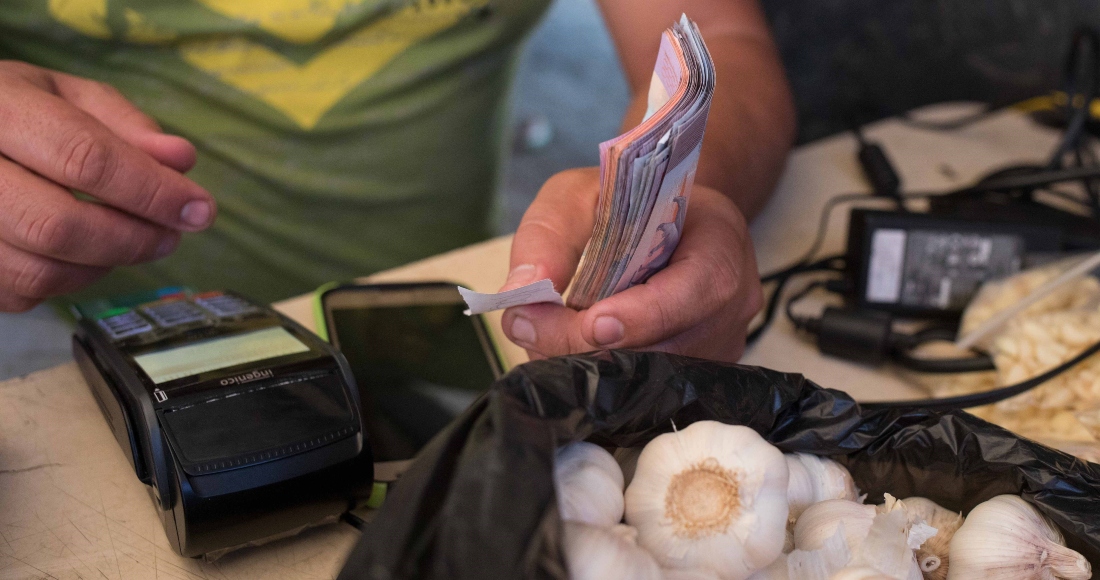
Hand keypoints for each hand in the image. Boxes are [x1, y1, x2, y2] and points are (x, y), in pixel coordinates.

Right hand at [0, 61, 214, 311]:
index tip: (200, 209)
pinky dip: (68, 281)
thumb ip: (124, 124)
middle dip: (132, 239)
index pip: (84, 157)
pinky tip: (86, 255)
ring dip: (104, 265)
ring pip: (39, 271)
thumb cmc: (15, 110)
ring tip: (135, 241)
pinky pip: (21, 293)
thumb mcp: (66, 95)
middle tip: (172, 236)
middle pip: (58, 225)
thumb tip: (181, 160)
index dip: (151, 190)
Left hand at [500, 167, 762, 362]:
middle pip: (667, 346)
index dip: (643, 315)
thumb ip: (550, 235)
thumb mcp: (579, 195)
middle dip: (591, 345)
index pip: (694, 291)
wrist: (661, 219)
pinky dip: (601, 372)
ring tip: (544, 332)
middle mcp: (733, 302)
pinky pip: (650, 387)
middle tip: (529, 327)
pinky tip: (570, 348)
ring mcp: (721, 344)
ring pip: (652, 377)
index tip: (588, 322)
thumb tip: (520, 292)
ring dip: (589, 362)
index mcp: (721, 243)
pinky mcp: (699, 372)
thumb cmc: (624, 201)